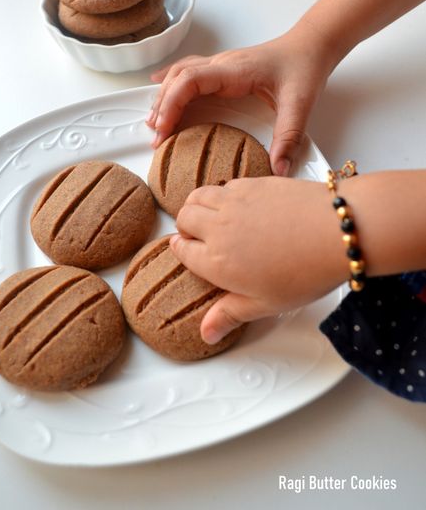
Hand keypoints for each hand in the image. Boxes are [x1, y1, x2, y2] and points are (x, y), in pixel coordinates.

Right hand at [148, 23, 335, 175]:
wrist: (311, 45)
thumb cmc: (304, 67)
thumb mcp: (300, 104)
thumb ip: (289, 138)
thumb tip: (278, 170)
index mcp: (234, 71)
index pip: (191, 80)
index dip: (172, 102)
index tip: (164, 128)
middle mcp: (222, 65)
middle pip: (178, 79)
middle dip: (163, 106)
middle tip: (156, 137)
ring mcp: (221, 66)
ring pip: (180, 74)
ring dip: (164, 96)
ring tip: (154, 123)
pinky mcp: (223, 70)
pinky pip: (189, 71)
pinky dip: (171, 81)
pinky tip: (157, 84)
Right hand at [170, 177, 346, 343]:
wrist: (335, 232)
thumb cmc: (304, 272)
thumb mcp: (265, 304)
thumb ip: (229, 315)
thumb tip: (206, 333)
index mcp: (216, 262)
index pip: (182, 251)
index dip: (181, 250)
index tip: (186, 249)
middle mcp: (217, 228)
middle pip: (184, 218)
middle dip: (186, 226)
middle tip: (198, 234)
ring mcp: (233, 201)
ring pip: (198, 195)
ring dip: (197, 204)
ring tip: (211, 214)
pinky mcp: (252, 183)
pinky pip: (224, 184)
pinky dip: (222, 192)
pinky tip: (239, 203)